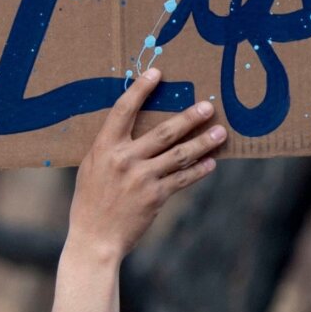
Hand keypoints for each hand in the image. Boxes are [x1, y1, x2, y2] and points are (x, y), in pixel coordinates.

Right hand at [68, 69, 224, 259]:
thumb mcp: (91, 168)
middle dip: (189, 117)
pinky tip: (212, 162)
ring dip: (203, 142)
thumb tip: (130, 128)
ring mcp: (142, 178)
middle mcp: (124, 160)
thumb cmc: (90, 201)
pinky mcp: (156, 196)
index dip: (140, 89)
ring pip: (180, 155)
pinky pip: (183, 179)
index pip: (123, 110)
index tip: (157, 73)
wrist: (94, 238)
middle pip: (163, 131)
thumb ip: (110, 148)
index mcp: (105, 148)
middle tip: (208, 106)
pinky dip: (199, 171)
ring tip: (220, 132)